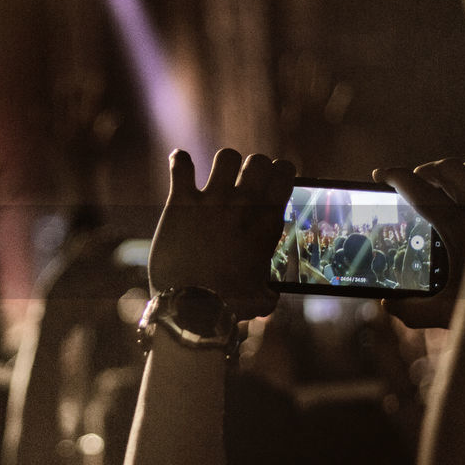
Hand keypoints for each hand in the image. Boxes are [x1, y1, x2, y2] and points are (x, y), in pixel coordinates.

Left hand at [148, 149, 295, 319]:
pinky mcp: (181, 203)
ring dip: (223, 165)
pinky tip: (180, 163)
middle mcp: (244, 206)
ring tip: (216, 179)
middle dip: (253, 167)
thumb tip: (271, 297)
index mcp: (267, 223)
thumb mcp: (259, 298)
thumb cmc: (229, 306)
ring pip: (227, 157)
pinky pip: (182, 166)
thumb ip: (268, 291)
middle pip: (258, 161)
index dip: (278, 172)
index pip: (284, 173)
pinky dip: (180, 161)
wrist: (192, 307)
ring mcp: (212, 201)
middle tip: (243, 181)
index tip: (270, 180)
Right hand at [374, 158, 464, 328]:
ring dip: (451, 170)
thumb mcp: (446, 313)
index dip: (395, 177)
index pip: (420, 190)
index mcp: (460, 227)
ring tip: (440, 183)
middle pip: (444, 168)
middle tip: (410, 181)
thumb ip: (410, 311)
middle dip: (422, 170)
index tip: (380, 174)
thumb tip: (386, 303)